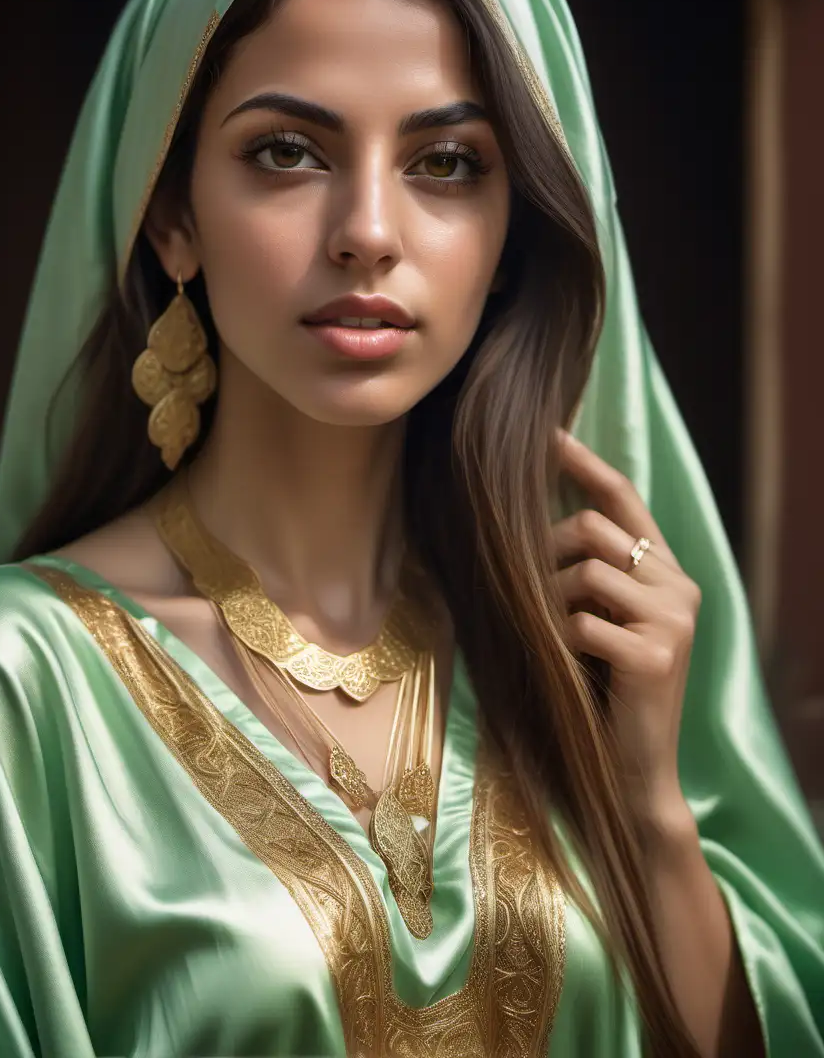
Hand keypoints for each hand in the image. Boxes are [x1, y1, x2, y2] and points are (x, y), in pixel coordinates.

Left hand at [554, 429, 701, 823]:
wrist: (634, 771)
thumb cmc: (604, 691)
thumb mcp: (600, 620)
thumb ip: (590, 573)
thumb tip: (534, 521)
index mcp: (667, 574)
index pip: (625, 498)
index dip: (584, 463)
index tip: (546, 434)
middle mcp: (680, 586)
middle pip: (592, 527)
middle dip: (544, 552)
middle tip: (526, 590)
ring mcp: (673, 620)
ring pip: (583, 570)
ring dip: (548, 602)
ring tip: (550, 637)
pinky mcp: (655, 654)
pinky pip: (580, 621)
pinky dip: (556, 641)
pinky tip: (563, 664)